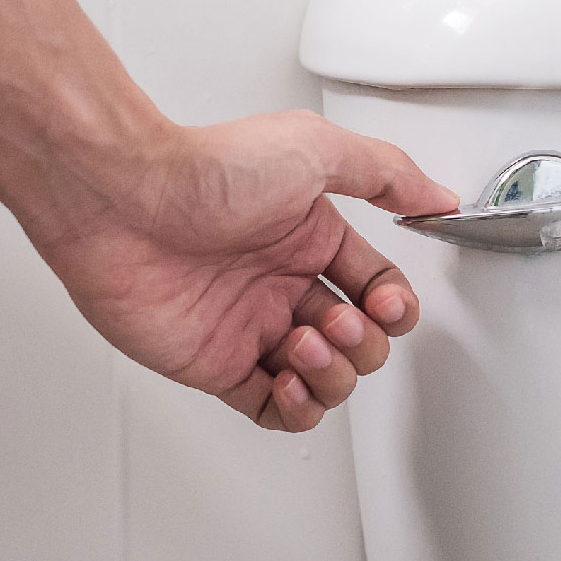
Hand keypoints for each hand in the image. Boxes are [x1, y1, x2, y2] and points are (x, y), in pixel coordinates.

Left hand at [27, 110, 457, 431]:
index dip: (394, 306)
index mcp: (312, 239)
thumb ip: (388, 174)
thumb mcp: (319, 149)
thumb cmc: (208, 168)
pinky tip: (289, 380)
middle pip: (361, 341)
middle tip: (334, 321)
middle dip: (363, 342)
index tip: (384, 302)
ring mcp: (252, 327)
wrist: (122, 200)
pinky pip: (274, 411)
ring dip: (333, 373)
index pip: (379, 288)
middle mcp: (285, 284)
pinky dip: (297, 408)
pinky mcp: (216, 365)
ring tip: (302, 344)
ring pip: (326, 380)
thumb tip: (438, 198)